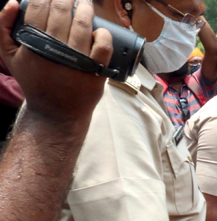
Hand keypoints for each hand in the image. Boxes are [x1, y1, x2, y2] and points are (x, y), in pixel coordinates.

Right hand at [0, 0, 112, 123]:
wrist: (56, 111)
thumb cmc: (34, 79)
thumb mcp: (10, 55)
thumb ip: (4, 26)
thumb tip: (14, 2)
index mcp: (34, 42)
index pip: (40, 7)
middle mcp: (55, 49)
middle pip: (62, 11)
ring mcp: (77, 60)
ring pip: (83, 25)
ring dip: (86, 8)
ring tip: (86, 4)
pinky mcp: (95, 71)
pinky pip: (103, 47)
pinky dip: (103, 35)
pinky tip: (100, 29)